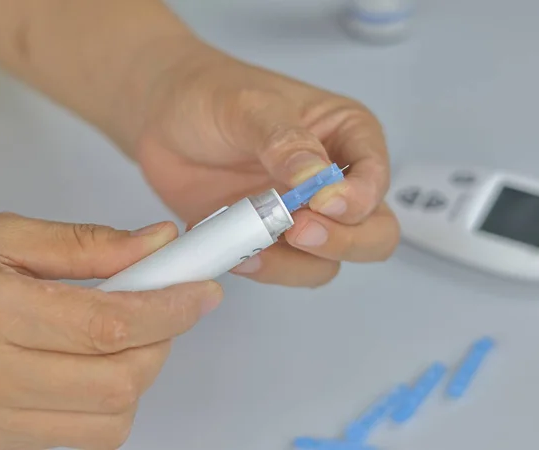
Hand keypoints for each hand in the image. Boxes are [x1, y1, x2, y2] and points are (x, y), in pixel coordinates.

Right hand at [0, 213, 222, 449]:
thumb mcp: (6, 240)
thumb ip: (89, 245)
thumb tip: (159, 244)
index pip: (111, 323)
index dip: (171, 308)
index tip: (203, 291)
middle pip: (120, 380)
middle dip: (161, 341)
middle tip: (160, 308)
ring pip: (110, 420)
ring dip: (137, 375)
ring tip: (119, 338)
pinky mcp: (0, 443)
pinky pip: (83, 438)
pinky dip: (108, 404)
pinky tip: (91, 368)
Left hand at [123, 38, 399, 286]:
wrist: (162, 121)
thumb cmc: (211, 95)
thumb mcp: (249, 107)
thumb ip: (286, 142)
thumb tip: (318, 181)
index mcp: (347, 136)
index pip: (376, 177)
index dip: (358, 198)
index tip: (321, 202)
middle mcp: (334, 182)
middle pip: (374, 233)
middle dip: (343, 242)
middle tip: (298, 232)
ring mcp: (304, 215)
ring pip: (330, 262)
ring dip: (295, 263)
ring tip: (253, 243)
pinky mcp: (272, 240)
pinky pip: (285, 270)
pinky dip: (264, 269)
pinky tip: (237, 252)